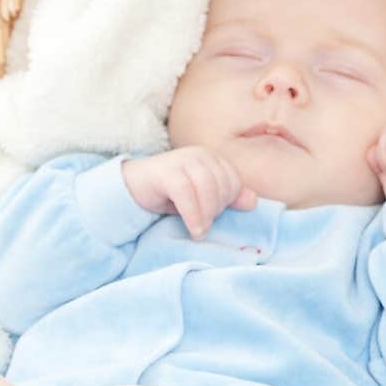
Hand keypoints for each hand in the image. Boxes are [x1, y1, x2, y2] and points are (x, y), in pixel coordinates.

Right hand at [122, 146, 257, 239]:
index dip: (227, 203)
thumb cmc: (169, 195)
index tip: (212, 216)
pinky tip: (193, 229)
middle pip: (221, 185)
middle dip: (215, 210)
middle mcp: (199, 155)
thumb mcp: (201, 199)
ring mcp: (182, 160)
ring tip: (199, 231)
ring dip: (206, 215)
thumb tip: (253, 201)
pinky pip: (186, 193)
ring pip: (207, 189)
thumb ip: (227, 199)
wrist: (132, 188)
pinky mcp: (166, 171)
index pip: (233, 182)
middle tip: (203, 224)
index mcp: (211, 158)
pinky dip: (193, 215)